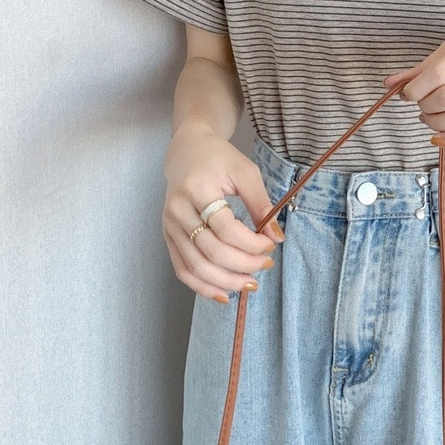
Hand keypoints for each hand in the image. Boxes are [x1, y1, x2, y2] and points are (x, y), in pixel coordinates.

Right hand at [162, 123, 284, 303]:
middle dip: (242, 263)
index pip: (225, 227)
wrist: (187, 150)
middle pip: (210, 251)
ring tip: (250, 284)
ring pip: (195, 266)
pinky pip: (182, 269)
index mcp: (197, 188)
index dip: (251, 242)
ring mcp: (169, 225)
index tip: (271, 244)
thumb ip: (261, 202)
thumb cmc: (219, 158)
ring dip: (225, 281)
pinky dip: (202, 286)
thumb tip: (276, 236)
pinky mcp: (168, 236)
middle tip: (266, 264)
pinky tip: (223, 293)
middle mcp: (178, 210)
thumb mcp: (245, 171)